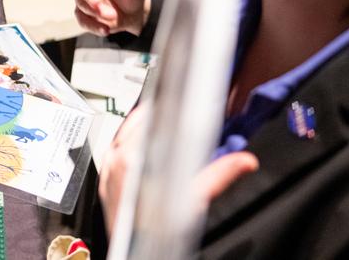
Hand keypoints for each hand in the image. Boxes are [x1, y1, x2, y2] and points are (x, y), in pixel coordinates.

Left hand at [100, 108, 257, 234]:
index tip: (180, 103)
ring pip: (124, 135)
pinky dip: (131, 146)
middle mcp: (115, 160)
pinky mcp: (104, 180)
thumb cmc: (158, 232)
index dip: (168, 108)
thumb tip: (244, 162)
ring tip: (162, 131)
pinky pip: (115, 152)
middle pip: (137, 124)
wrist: (138, 253)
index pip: (150, 117)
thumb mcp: (195, 199)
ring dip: (144, 130)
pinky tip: (144, 153)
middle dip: (159, 118)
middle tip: (176, 115)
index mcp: (132, 158)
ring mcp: (107, 170)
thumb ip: (219, 176)